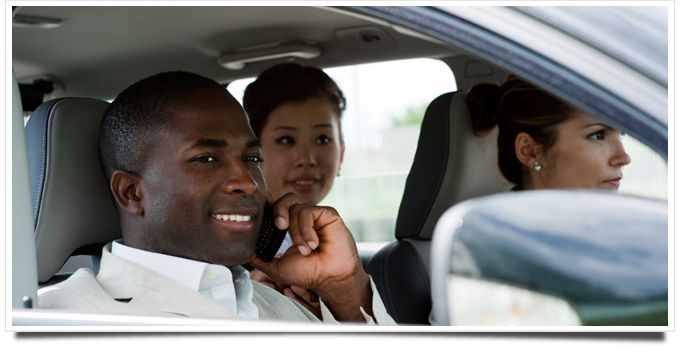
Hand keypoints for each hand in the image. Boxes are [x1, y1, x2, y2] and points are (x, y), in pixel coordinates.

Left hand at [249, 192, 372, 321]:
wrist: (329, 278)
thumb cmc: (308, 273)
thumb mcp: (276, 267)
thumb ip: (259, 259)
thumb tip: (245, 251)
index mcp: (292, 225)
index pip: (277, 207)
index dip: (268, 207)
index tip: (261, 215)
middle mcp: (303, 218)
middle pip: (285, 198)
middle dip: (278, 211)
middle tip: (280, 228)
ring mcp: (316, 215)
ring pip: (296, 207)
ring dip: (296, 232)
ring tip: (305, 250)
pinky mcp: (328, 214)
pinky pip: (309, 212)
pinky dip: (306, 229)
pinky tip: (313, 244)